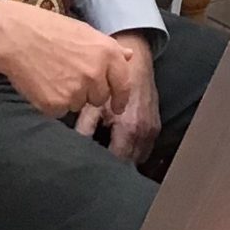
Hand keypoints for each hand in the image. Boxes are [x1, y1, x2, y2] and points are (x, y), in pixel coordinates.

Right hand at [0, 0, 131, 123]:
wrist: (16, 36)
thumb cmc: (49, 29)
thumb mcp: (85, 32)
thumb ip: (110, 48)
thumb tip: (128, 56)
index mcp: (107, 53)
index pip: (123, 85)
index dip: (121, 98)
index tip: (118, 106)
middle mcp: (95, 74)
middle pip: (100, 98)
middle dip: (89, 92)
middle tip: (70, 75)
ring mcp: (76, 91)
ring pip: (79, 105)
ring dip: (70, 96)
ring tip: (53, 75)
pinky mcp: (56, 105)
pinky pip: (60, 111)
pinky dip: (53, 102)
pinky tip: (43, 84)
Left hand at [75, 32, 161, 162]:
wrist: (136, 64)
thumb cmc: (114, 82)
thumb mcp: (95, 104)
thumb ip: (84, 128)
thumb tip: (73, 147)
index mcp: (129, 129)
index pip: (116, 161)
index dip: (102, 164)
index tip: (91, 166)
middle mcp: (144, 133)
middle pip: (129, 164)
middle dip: (114, 165)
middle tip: (98, 164)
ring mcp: (152, 131)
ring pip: (138, 158)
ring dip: (125, 160)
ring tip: (109, 157)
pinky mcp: (156, 127)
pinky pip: (145, 149)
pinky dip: (134, 152)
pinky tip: (121, 147)